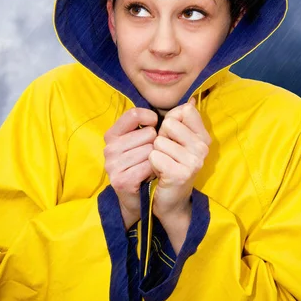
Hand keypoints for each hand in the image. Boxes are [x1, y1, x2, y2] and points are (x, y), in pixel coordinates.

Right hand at [103, 107, 157, 227]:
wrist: (139, 198)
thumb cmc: (144, 163)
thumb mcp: (146, 139)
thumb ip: (158, 120)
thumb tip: (191, 102)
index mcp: (112, 134)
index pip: (133, 114)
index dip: (149, 119)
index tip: (155, 126)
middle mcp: (109, 148)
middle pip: (147, 134)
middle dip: (155, 144)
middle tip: (150, 156)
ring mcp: (113, 165)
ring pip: (150, 151)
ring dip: (157, 159)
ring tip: (151, 166)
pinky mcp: (121, 180)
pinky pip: (149, 166)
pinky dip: (155, 170)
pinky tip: (150, 175)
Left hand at [149, 97, 211, 218]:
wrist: (171, 200)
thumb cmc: (171, 165)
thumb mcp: (179, 141)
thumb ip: (182, 120)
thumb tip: (189, 100)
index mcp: (204, 136)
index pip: (185, 110)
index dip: (171, 121)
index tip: (173, 137)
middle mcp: (203, 147)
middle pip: (169, 124)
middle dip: (161, 138)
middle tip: (167, 154)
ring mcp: (193, 161)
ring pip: (159, 141)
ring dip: (156, 152)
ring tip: (164, 164)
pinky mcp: (180, 173)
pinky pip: (154, 156)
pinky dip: (152, 164)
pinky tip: (160, 172)